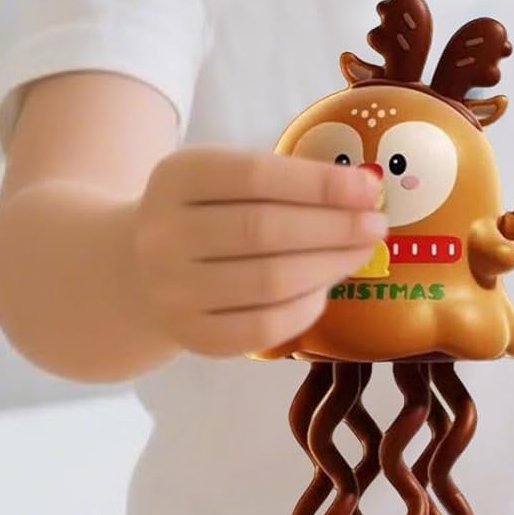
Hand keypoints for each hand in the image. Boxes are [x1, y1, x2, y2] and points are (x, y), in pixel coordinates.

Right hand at [131, 147, 385, 357]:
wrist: (136, 269)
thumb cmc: (206, 212)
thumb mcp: (224, 177)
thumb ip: (285, 178)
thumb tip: (364, 188)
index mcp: (177, 178)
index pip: (256, 177)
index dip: (319, 183)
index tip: (368, 186)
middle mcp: (165, 235)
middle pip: (265, 230)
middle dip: (334, 227)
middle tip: (377, 224)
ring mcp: (173, 291)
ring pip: (270, 282)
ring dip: (330, 265)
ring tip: (363, 251)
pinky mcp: (192, 336)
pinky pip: (264, 328)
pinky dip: (306, 306)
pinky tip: (326, 286)